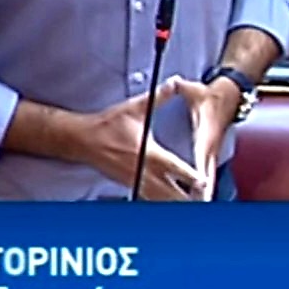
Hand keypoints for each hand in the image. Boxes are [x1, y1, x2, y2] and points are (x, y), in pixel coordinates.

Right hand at [77, 78, 204, 200]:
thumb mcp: (136, 107)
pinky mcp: (130, 185)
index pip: (174, 168)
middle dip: (188, 197)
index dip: (190, 176)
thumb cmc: (109, 124)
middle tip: (205, 200)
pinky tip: (172, 205)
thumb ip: (159, 96)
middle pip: (169, 192)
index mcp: (148, 153)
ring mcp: (136, 181)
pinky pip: (148, 199)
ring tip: (194, 206)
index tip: (204, 182)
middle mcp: (143, 171)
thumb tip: (175, 82)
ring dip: (175, 202)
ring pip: (159, 199)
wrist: (83, 139)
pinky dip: (161, 203)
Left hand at [166, 77, 236, 202]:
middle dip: (204, 193)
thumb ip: (182, 87)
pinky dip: (203, 189)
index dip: (200, 172)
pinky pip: (206, 175)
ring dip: (204, 195)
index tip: (200, 187)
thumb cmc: (211, 95)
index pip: (202, 157)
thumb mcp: (195, 91)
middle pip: (207, 174)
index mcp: (206, 135)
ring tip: (196, 211)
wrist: (229, 95)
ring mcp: (212, 153)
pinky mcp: (210, 155)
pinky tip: (197, 201)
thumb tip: (175, 82)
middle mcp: (211, 147)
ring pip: (208, 178)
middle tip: (198, 208)